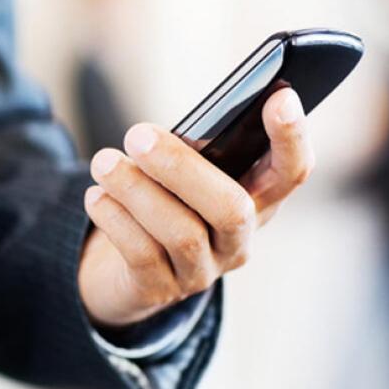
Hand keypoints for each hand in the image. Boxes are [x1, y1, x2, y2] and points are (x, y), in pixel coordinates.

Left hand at [78, 88, 313, 326]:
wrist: (127, 267)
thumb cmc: (165, 200)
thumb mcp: (184, 173)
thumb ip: (192, 152)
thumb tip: (162, 134)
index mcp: (256, 201)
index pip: (291, 172)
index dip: (292, 138)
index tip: (280, 98)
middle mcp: (238, 240)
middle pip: (231, 208)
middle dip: (181, 168)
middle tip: (137, 135)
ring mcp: (202, 270)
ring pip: (181, 233)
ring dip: (136, 190)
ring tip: (103, 163)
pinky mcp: (160, 289)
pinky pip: (142, 254)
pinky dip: (116, 218)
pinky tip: (96, 196)